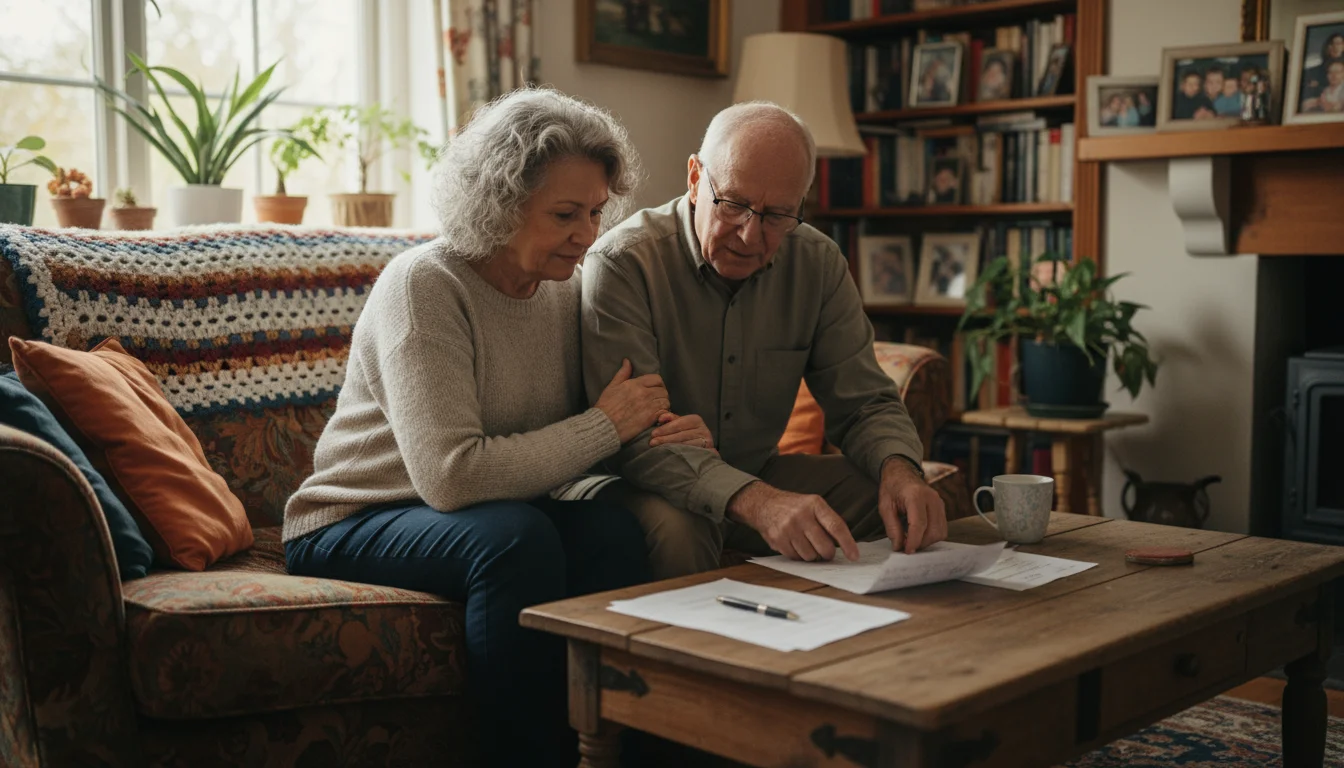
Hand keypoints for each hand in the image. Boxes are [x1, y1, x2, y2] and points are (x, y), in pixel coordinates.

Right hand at [595, 359, 669, 442]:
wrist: (603, 426)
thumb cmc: (605, 407)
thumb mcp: (612, 387)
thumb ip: (622, 373)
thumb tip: (627, 361)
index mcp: (635, 384)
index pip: (656, 379)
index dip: (658, 384)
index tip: (654, 389)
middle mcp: (643, 393)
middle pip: (663, 390)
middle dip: (661, 394)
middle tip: (656, 400)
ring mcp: (648, 406)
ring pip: (665, 401)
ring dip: (663, 404)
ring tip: (657, 408)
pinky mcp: (650, 418)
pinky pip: (664, 412)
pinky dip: (663, 413)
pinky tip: (657, 416)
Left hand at [648, 412, 716, 452]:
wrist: (701, 447)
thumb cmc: (686, 433)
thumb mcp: (679, 424)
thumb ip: (670, 419)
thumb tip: (661, 418)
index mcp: (696, 420)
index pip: (679, 423)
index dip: (665, 429)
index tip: (653, 434)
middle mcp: (703, 430)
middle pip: (682, 435)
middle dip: (666, 439)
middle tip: (652, 443)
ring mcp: (707, 442)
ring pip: (687, 445)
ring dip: (672, 447)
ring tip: (659, 449)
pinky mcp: (708, 453)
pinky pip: (693, 454)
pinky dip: (681, 454)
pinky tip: (671, 456)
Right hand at [727, 482, 859, 561]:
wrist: (764, 504)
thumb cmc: (794, 507)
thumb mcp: (812, 504)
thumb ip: (828, 521)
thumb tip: (845, 545)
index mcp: (815, 504)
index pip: (836, 526)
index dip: (847, 543)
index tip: (854, 556)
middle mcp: (801, 515)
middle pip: (824, 547)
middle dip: (827, 554)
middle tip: (825, 551)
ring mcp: (788, 528)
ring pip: (810, 556)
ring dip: (812, 555)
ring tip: (806, 544)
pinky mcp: (778, 539)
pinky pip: (796, 558)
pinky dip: (798, 555)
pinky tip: (794, 544)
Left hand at [880, 457, 947, 554]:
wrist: (902, 473)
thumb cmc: (892, 488)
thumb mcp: (885, 506)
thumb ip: (892, 527)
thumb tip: (899, 546)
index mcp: (916, 495)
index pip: (919, 524)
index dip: (914, 541)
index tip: (907, 551)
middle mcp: (932, 499)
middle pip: (933, 530)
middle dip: (920, 543)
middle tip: (905, 546)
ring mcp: (939, 503)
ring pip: (940, 532)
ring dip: (926, 541)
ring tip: (911, 539)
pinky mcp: (942, 508)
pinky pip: (941, 528)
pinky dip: (931, 536)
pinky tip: (918, 534)